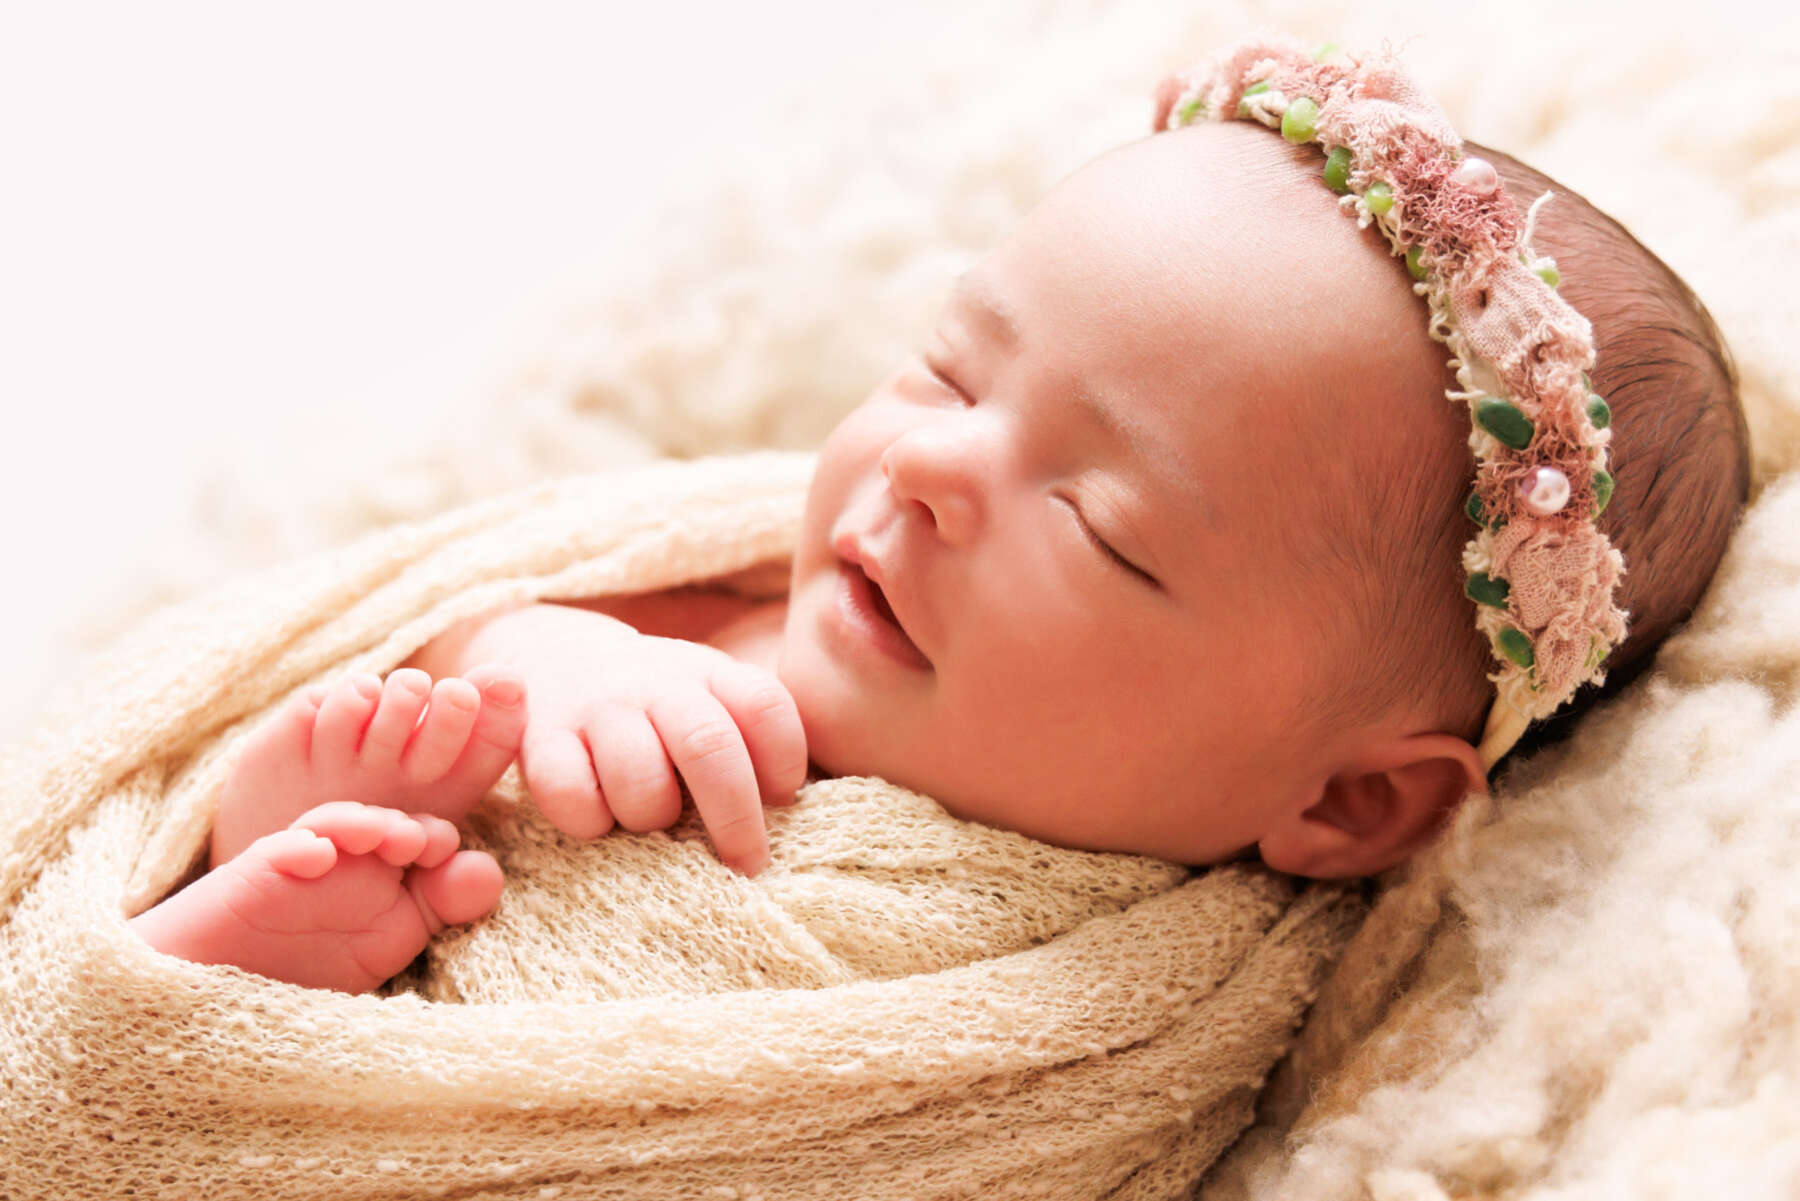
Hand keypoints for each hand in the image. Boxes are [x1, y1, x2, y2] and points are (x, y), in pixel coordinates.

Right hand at [441, 604, 805, 873]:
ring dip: (655, 817)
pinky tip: (599, 818)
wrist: (555, 657)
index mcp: (709, 673)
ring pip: (640, 781)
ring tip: (653, 820)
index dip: (785, 760)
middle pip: (709, 747)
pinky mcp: (540, 740)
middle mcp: (656, 683)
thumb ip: (750, 737)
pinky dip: (592, 823)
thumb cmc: (657, 705)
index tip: (782, 798)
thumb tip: (793, 813)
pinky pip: (571, 797)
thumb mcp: (710, 696)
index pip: (765, 706)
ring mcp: (597, 708)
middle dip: (736, 819)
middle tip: (749, 864)